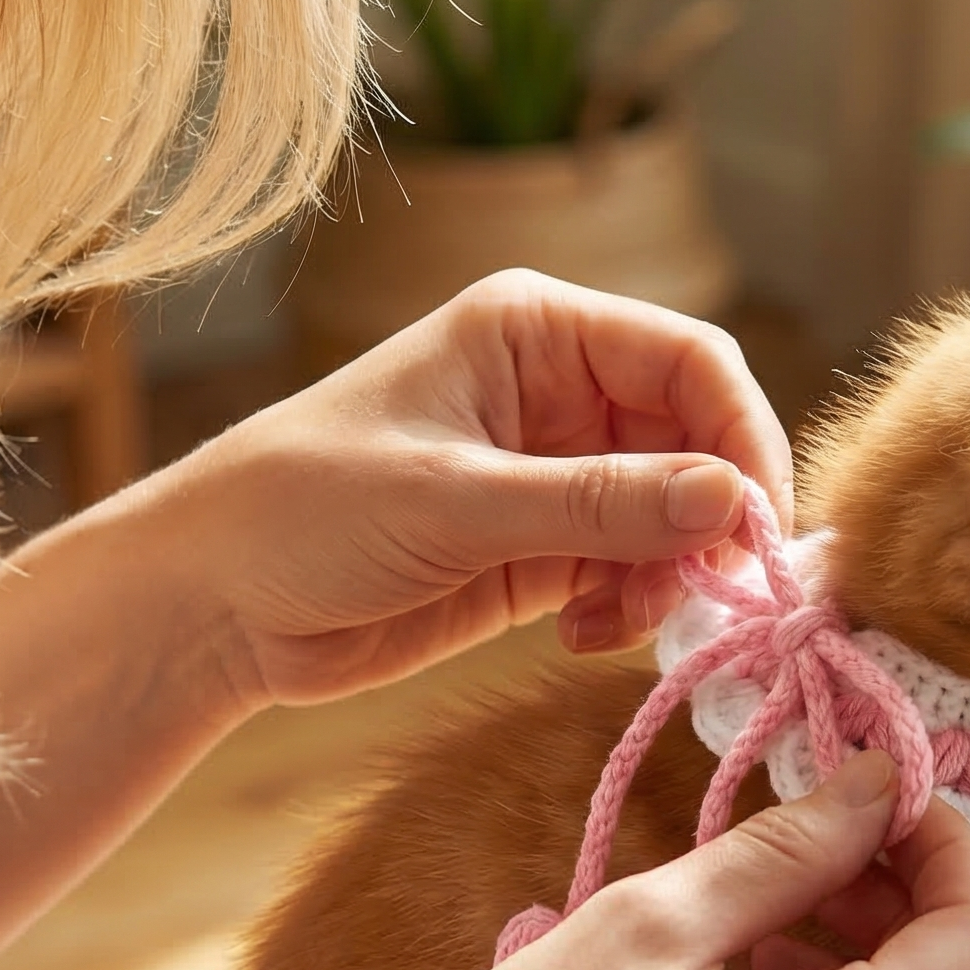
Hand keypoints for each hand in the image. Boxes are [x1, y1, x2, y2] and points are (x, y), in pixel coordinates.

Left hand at [170, 271, 793, 707]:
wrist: (211, 604)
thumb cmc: (304, 509)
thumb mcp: (456, 501)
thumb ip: (599, 503)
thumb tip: (733, 502)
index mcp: (539, 333)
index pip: (691, 361)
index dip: (742, 438)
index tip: (758, 528)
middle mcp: (563, 394)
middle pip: (698, 442)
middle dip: (711, 520)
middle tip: (708, 595)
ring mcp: (557, 475)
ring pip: (675, 517)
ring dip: (670, 576)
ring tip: (616, 623)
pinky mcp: (544, 551)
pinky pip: (634, 572)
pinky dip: (632, 609)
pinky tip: (580, 636)